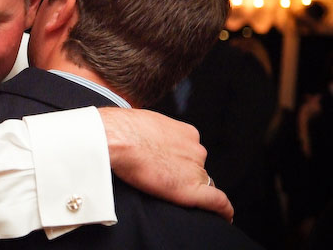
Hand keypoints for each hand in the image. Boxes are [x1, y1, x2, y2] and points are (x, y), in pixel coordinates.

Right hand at [99, 107, 233, 221]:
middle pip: (197, 168)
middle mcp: (195, 149)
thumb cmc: (122, 130)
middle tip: (161, 177)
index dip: (181, 162)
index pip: (191, 153)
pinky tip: (225, 216)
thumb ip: (155, 134)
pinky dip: (223, 209)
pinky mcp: (191, 188)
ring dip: (188, 186)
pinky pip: (216, 201)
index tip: (172, 167)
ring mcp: (195, 168)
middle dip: (184, 174)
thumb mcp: (145, 123)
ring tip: (165, 189)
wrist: (115, 138)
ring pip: (201, 183)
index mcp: (187, 133)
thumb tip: (146, 142)